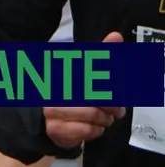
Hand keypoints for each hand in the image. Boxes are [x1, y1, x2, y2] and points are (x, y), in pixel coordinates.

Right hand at [44, 31, 125, 146]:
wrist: (49, 120)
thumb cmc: (73, 95)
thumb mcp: (87, 72)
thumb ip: (102, 54)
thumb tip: (116, 35)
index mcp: (63, 73)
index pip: (91, 76)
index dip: (110, 88)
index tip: (117, 95)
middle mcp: (55, 90)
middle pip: (95, 97)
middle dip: (112, 106)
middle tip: (117, 111)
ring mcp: (52, 110)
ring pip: (92, 115)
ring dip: (104, 120)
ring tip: (104, 119)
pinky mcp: (55, 128)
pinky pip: (86, 130)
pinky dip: (95, 131)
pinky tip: (93, 127)